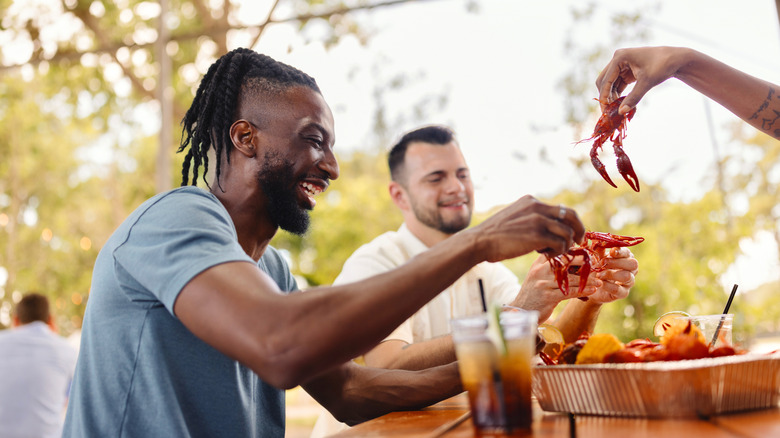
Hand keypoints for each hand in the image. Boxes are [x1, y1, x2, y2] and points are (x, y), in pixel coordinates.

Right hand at [469, 195, 584, 262]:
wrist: (480, 241)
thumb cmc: (494, 235)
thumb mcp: (514, 217)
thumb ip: (530, 217)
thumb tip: (546, 226)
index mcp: (531, 201)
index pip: (561, 209)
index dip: (570, 222)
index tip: (572, 233)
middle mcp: (537, 207)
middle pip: (571, 216)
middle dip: (579, 230)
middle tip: (579, 242)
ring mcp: (538, 220)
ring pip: (567, 233)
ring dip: (565, 245)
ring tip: (553, 252)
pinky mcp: (537, 235)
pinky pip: (560, 244)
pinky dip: (557, 252)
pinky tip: (545, 255)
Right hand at [510, 254, 602, 321]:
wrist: (521, 311)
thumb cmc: (533, 293)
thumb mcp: (536, 276)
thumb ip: (548, 267)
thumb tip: (569, 260)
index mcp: (538, 264)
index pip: (557, 253)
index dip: (573, 252)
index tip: (587, 252)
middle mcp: (540, 272)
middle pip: (565, 263)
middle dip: (583, 262)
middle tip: (597, 262)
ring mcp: (543, 284)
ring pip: (570, 279)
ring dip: (587, 280)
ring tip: (599, 280)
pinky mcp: (548, 297)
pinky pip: (569, 292)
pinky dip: (582, 291)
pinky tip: (592, 291)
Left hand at [586, 247, 637, 303]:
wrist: (592, 286)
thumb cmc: (597, 268)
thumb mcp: (597, 257)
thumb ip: (598, 249)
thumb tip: (597, 239)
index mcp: (626, 257)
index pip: (628, 252)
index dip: (620, 251)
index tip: (611, 252)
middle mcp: (631, 269)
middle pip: (633, 264)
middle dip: (617, 262)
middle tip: (602, 263)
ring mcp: (629, 282)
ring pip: (627, 277)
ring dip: (611, 274)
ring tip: (599, 274)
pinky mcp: (623, 293)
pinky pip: (619, 290)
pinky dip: (608, 286)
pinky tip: (600, 283)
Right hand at [596, 46, 691, 114]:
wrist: (675, 59)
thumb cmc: (662, 66)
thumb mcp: (647, 82)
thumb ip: (633, 97)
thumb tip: (621, 112)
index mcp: (619, 58)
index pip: (605, 80)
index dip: (604, 96)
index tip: (604, 111)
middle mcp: (617, 59)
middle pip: (604, 81)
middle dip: (605, 96)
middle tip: (608, 112)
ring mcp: (621, 64)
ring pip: (609, 84)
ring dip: (611, 96)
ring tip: (615, 110)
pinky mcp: (626, 70)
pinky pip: (617, 84)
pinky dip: (617, 94)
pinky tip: (620, 103)